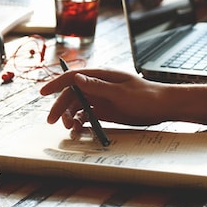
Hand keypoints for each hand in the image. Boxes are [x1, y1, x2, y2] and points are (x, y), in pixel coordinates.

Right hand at [40, 69, 169, 131]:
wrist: (163, 107)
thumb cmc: (146, 96)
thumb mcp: (121, 92)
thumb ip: (99, 87)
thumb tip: (77, 79)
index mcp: (101, 76)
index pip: (72, 77)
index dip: (56, 83)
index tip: (43, 92)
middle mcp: (98, 86)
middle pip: (71, 94)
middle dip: (59, 106)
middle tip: (52, 121)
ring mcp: (101, 98)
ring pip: (77, 106)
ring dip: (69, 116)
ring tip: (70, 129)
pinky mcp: (105, 110)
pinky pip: (87, 115)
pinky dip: (80, 122)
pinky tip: (79, 130)